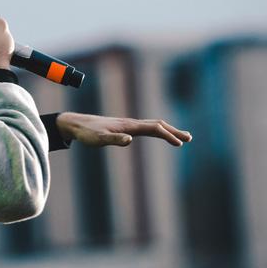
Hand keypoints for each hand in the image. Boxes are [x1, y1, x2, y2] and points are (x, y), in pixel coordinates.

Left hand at [56, 112, 191, 146]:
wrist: (76, 124)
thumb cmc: (87, 133)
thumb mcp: (98, 140)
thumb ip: (114, 140)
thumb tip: (130, 141)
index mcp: (129, 126)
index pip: (154, 128)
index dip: (168, 135)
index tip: (180, 144)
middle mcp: (131, 123)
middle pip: (157, 124)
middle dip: (173, 131)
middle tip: (189, 138)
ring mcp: (128, 124)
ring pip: (152, 125)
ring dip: (167, 130)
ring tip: (180, 137)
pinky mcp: (124, 127)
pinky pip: (145, 127)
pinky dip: (157, 130)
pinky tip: (158, 134)